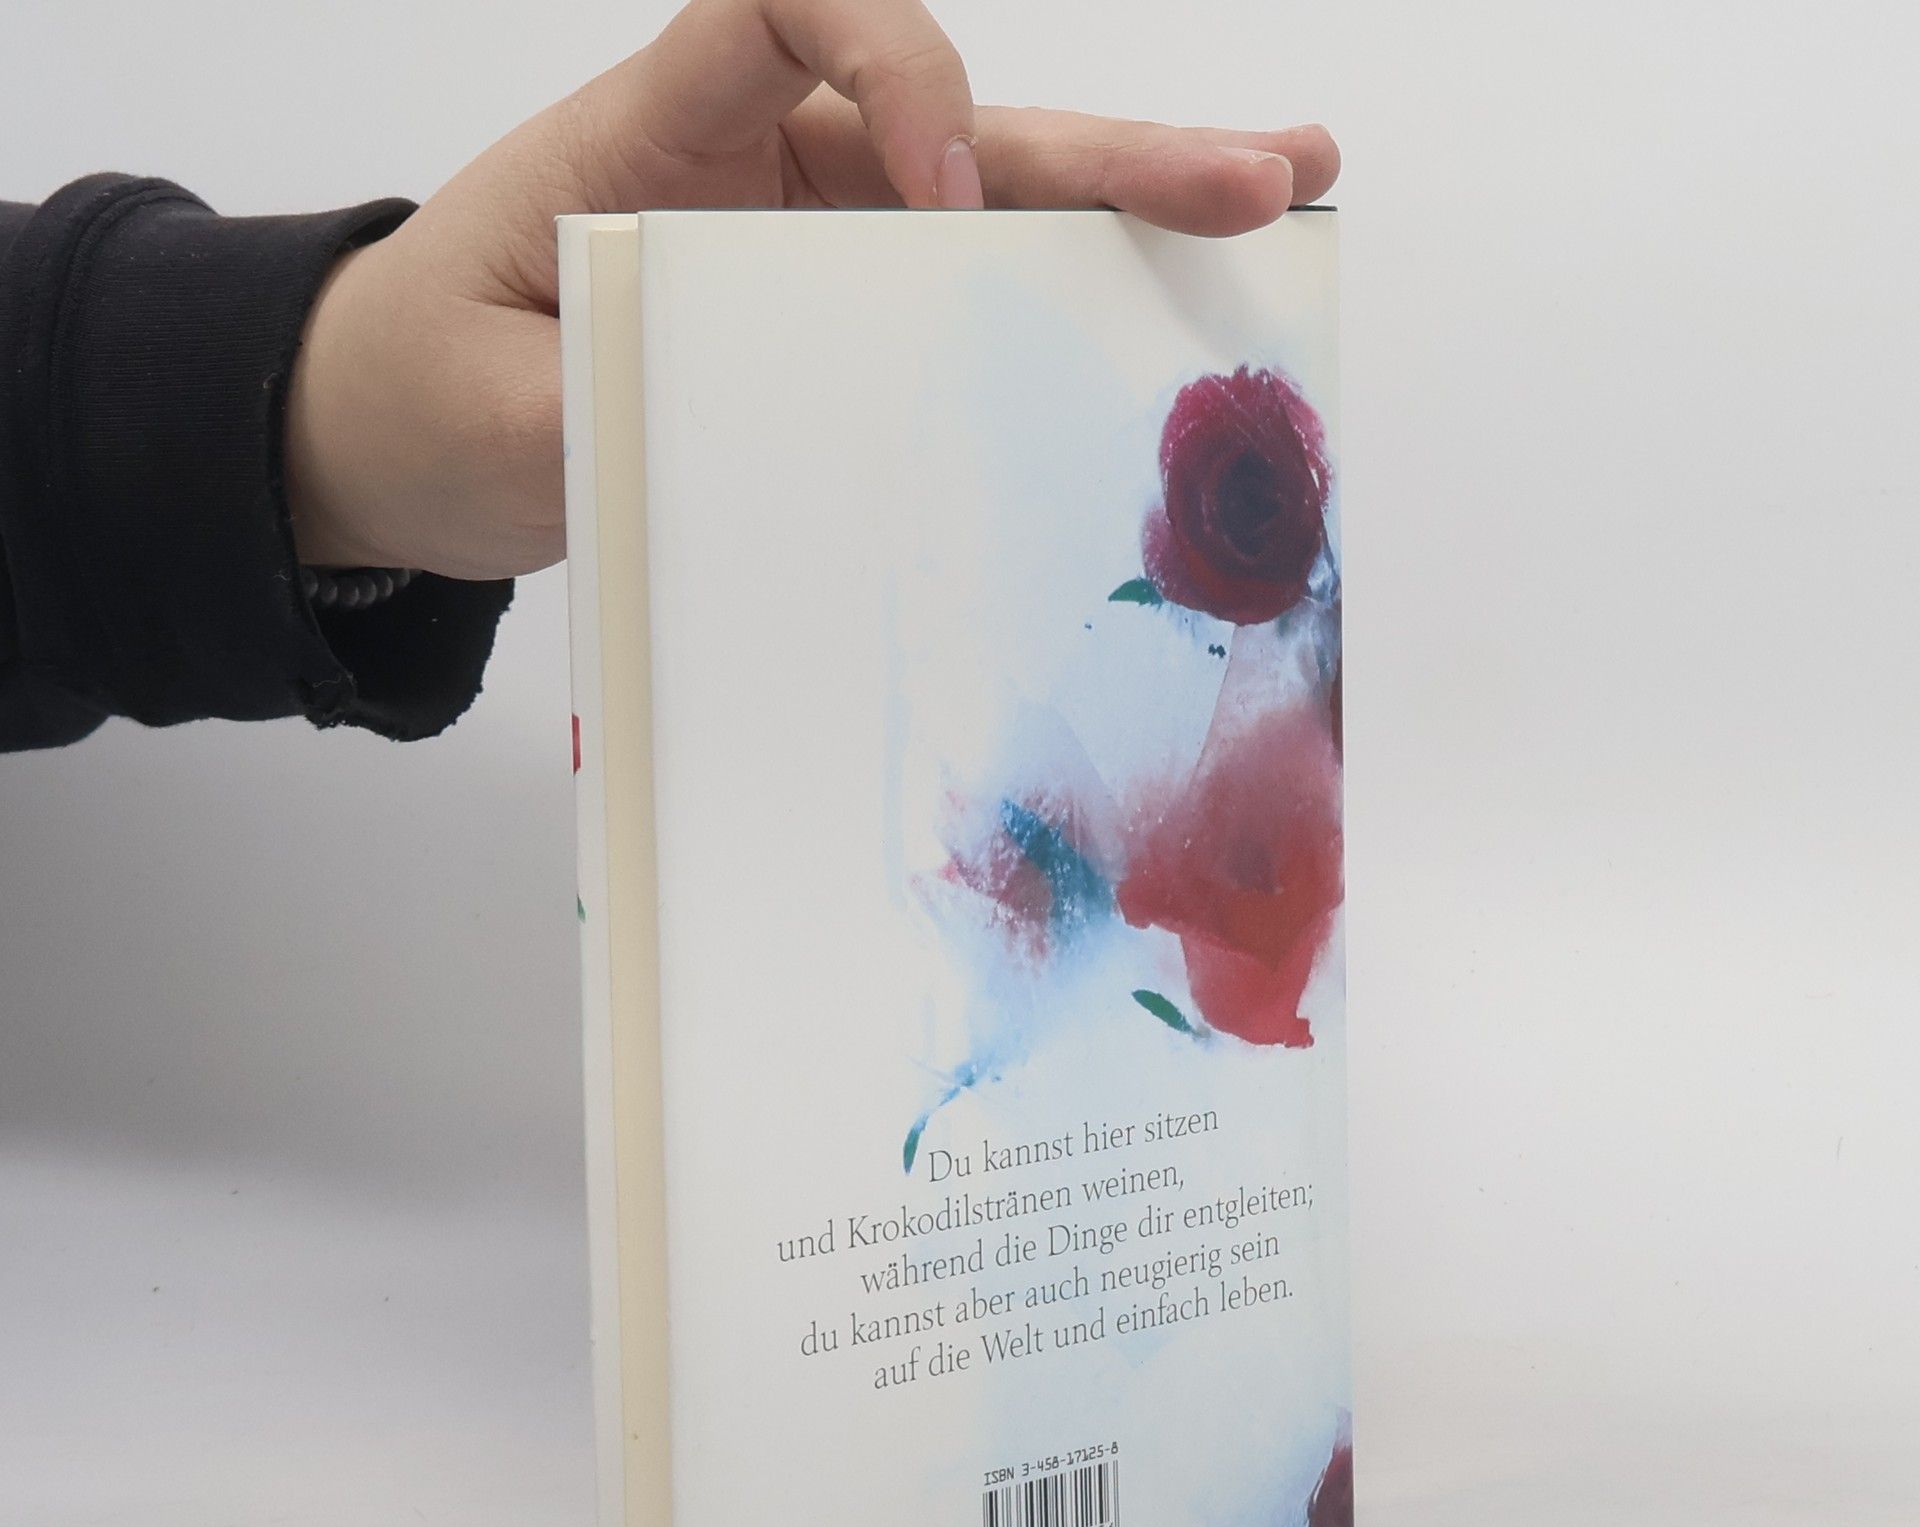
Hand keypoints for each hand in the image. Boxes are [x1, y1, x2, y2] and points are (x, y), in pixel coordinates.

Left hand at [285, 0, 1338, 580]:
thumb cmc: (426, 385)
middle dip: (1101, 149)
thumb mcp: (485, 410)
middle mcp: (760, 162)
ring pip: (991, 197)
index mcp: (658, 134)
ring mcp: (810, 240)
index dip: (888, 63)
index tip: (939, 193)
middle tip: (1251, 178)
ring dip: (1131, 203)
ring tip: (1277, 198)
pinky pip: (962, 294)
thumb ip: (603, 411)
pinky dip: (1066, 297)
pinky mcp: (835, 316)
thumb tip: (738, 442)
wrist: (402, 428)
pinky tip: (1174, 303)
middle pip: (952, 109)